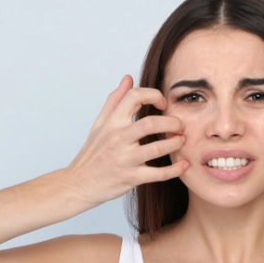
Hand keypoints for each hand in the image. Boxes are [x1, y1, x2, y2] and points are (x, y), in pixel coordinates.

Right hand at [63, 75, 188, 206]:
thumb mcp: (100, 124)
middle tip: (181, 125)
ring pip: (157, 148)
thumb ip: (115, 100)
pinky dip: (174, 170)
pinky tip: (183, 165)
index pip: (134, 97)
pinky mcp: (131, 178)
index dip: (154, 95)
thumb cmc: (92, 154)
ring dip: (175, 144)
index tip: (163, 104)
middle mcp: (118, 139)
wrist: (80, 183)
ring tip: (182, 141)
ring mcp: (124, 159)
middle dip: (172, 123)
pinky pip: (157, 174)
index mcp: (112, 122)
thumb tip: (128, 79)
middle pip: (150, 123)